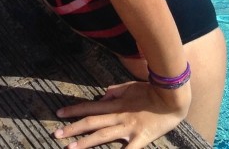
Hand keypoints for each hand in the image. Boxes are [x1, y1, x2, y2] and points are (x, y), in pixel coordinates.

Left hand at [55, 80, 189, 148]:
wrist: (172, 98)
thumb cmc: (151, 91)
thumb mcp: (130, 86)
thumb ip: (115, 90)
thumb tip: (102, 95)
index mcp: (115, 104)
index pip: (89, 107)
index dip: (73, 110)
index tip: (59, 113)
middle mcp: (118, 116)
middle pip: (91, 122)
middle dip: (72, 129)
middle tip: (56, 134)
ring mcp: (129, 128)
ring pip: (103, 136)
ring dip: (85, 143)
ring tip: (70, 148)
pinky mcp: (141, 139)